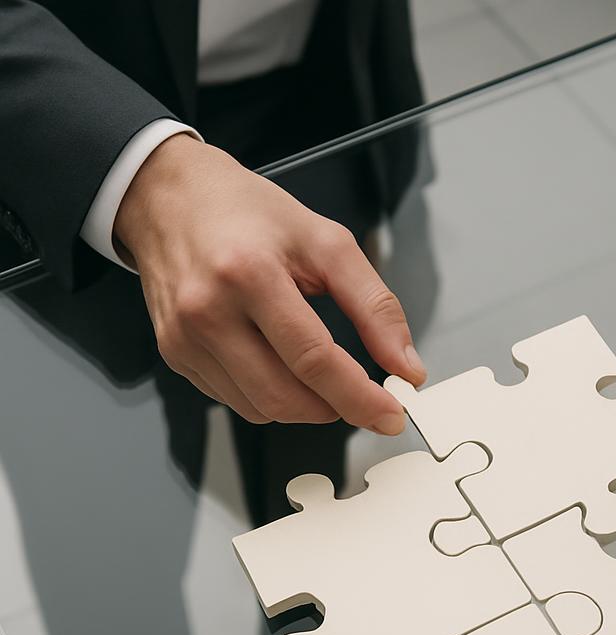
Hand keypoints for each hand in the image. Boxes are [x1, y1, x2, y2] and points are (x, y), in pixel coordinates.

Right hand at [114, 133, 425, 430]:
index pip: (314, 359)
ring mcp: (185, 338)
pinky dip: (270, 396)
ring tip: (321, 373)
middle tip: (364, 398)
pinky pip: (236, 401)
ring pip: (261, 409)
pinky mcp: (175, 354)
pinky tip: (279, 363)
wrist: (169, 198)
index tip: (391, 415)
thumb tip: (406, 366)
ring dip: (305, 406)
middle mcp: (208, 311)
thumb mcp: (327, 242)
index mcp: (249, 273)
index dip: (359, 398)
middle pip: (285, 396)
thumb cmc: (248, 214)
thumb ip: (375, 305)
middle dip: (336, 408)